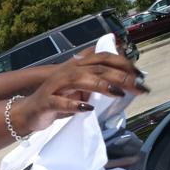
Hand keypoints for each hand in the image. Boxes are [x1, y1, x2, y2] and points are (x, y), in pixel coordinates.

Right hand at [12, 49, 148, 134]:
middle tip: (138, 87)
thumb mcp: (80, 87)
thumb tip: (125, 76)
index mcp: (78, 66)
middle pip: (98, 68)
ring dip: (101, 85)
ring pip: (80, 80)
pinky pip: (60, 102)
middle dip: (121, 76)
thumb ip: (98, 78)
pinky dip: (74, 105)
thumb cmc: (58, 100)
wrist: (29, 112)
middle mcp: (68, 71)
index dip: (124, 63)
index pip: (104, 58)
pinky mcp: (46, 102)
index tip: (141, 75)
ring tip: (118, 93)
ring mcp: (56, 86)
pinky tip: (86, 109)